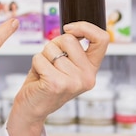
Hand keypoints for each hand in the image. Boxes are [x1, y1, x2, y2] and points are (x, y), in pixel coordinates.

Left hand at [7, 21, 109, 135]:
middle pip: (69, 39)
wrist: (32, 108)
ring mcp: (74, 82)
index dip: (85, 27)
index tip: (69, 29)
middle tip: (50, 63)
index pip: (102, 39)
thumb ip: (70, 47)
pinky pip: (39, 58)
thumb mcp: (63, 62)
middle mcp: (88, 76)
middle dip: (53, 45)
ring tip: (44, 73)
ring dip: (42, 57)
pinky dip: (35, 63)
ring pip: (51, 48)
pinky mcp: (57, 84)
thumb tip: (70, 30)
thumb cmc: (45, 81)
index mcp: (91, 69)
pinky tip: (39, 78)